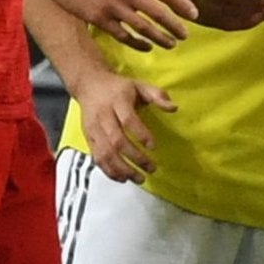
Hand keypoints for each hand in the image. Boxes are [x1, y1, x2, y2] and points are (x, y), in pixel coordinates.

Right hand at [38, 0, 195, 50]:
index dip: (182, 4)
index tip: (193, 15)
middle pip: (158, 14)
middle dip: (175, 27)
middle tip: (185, 36)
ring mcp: (111, 6)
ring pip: (143, 28)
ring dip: (160, 39)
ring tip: (171, 44)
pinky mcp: (98, 18)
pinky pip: (123, 35)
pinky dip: (137, 43)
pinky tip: (146, 47)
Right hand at [77, 66, 173, 183]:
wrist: (89, 84)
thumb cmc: (119, 88)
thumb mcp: (139, 85)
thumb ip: (157, 95)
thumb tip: (174, 108)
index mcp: (117, 101)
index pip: (128, 120)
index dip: (141, 134)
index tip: (153, 146)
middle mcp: (103, 116)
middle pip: (117, 140)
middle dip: (134, 157)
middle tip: (151, 168)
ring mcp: (94, 129)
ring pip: (105, 152)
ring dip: (122, 169)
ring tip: (139, 178)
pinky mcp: (88, 138)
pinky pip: (97, 157)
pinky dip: (109, 170)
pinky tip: (122, 178)